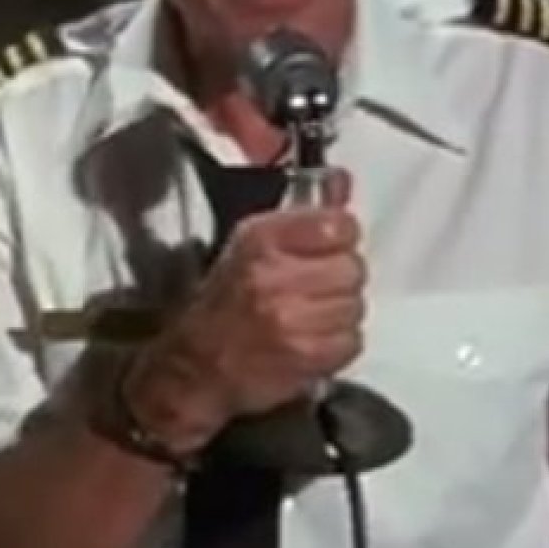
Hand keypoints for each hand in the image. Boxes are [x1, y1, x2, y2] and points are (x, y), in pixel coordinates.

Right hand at [126, 169, 364, 448]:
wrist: (194, 367)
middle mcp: (277, 275)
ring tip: (312, 316)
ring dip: (340, 313)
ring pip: (354, 306)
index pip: (338, 225)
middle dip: (340, 278)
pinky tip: (313, 341)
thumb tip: (343, 179)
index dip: (341, 237)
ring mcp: (293, 319)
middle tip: (316, 287)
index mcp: (262, 239)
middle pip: (352, 268)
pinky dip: (338, 343)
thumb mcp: (250, 246)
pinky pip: (351, 341)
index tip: (330, 247)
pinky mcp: (305, 356)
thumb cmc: (223, 303)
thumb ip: (301, 215)